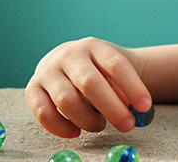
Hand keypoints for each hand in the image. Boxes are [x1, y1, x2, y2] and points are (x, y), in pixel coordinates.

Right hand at [25, 36, 153, 137]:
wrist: (72, 61)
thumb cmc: (99, 70)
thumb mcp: (114, 72)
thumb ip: (121, 88)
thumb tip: (127, 109)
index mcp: (94, 46)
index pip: (115, 64)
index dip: (133, 87)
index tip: (145, 107)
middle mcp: (68, 55)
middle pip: (89, 83)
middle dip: (111, 108)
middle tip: (127, 125)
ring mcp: (48, 70)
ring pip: (66, 100)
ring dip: (87, 120)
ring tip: (99, 126)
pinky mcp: (33, 88)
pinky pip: (43, 112)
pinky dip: (60, 127)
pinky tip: (76, 132)